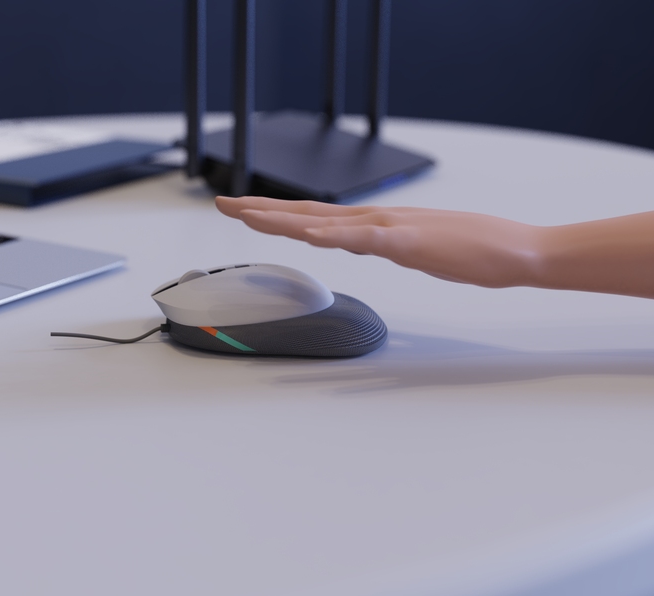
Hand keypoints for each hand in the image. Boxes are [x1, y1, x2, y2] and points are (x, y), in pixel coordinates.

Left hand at [215, 196, 544, 287]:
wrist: (515, 249)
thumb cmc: (469, 250)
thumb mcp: (409, 249)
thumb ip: (377, 245)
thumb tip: (348, 243)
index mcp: (373, 225)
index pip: (312, 217)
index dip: (274, 213)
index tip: (241, 210)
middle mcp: (374, 220)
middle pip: (307, 214)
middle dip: (261, 210)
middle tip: (223, 204)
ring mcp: (391, 228)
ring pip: (326, 222)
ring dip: (285, 218)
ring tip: (248, 215)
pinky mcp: (411, 242)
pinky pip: (367, 238)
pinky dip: (337, 236)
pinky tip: (312, 235)